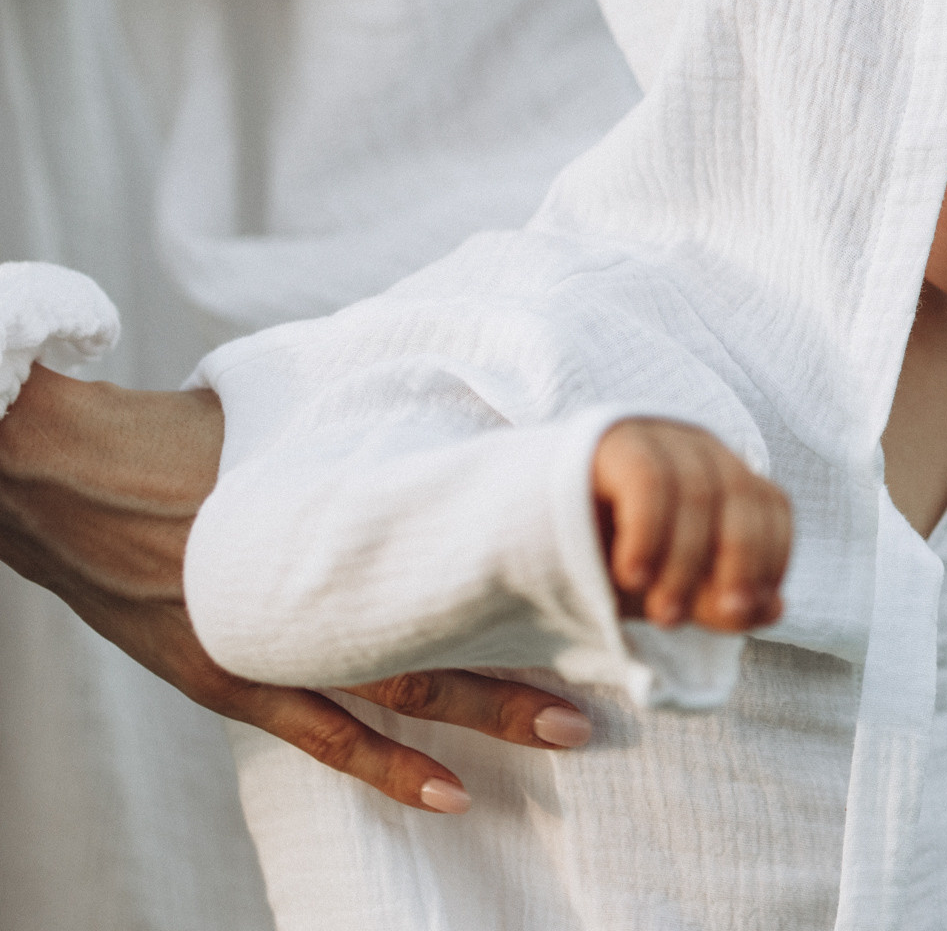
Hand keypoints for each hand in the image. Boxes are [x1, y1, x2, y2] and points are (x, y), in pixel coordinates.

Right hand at [0, 364, 595, 814]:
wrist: (70, 475)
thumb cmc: (193, 433)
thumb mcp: (300, 411)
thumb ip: (385, 427)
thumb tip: (478, 407)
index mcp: (342, 510)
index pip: (466, 542)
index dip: (539, 563)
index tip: (609, 570)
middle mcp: (322, 581)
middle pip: (457, 616)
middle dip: (542, 643)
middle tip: (623, 662)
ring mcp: (280, 640)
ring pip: (409, 683)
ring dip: (492, 708)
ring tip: (573, 729)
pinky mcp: (235, 679)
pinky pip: (326, 735)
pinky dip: (390, 764)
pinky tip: (450, 793)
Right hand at [592, 418, 789, 630]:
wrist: (517, 534)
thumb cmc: (603, 563)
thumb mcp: (668, 591)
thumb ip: (718, 601)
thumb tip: (775, 608)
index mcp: (720, 474)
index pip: (772, 505)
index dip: (772, 557)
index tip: (748, 609)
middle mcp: (694, 447)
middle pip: (744, 495)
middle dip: (742, 562)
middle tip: (725, 616)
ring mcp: (653, 437)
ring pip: (697, 492)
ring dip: (687, 561)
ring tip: (663, 615)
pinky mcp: (609, 440)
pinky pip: (648, 481)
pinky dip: (650, 533)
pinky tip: (633, 576)